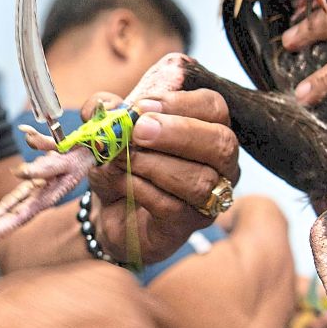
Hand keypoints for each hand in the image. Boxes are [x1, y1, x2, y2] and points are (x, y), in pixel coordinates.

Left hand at [86, 89, 239, 263]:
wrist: (110, 214)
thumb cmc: (122, 166)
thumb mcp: (109, 132)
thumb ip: (105, 112)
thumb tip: (106, 106)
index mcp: (207, 128)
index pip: (213, 107)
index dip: (180, 103)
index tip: (141, 107)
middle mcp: (220, 164)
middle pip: (221, 142)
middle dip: (177, 133)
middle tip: (138, 130)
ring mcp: (209, 197)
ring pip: (199, 179)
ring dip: (154, 164)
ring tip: (120, 159)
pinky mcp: (188, 225)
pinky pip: (174, 206)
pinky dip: (142, 189)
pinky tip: (121, 182)